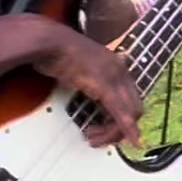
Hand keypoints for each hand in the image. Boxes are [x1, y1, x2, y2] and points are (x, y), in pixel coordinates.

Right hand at [0, 13, 140, 146]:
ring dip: (113, 132)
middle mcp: (121, 71)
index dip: (124, 119)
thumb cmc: (55, 52)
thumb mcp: (79, 68)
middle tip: (98, 139)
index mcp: (117, 66)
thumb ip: (90, 80)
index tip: (109, 131)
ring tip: (91, 137)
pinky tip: (130, 138)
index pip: (131, 98)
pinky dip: (126, 127)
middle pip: (134, 108)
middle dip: (119, 130)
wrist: (47, 41)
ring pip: (129, 113)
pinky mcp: (104, 84)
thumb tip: (90, 95)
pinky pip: (120, 111)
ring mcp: (114, 77)